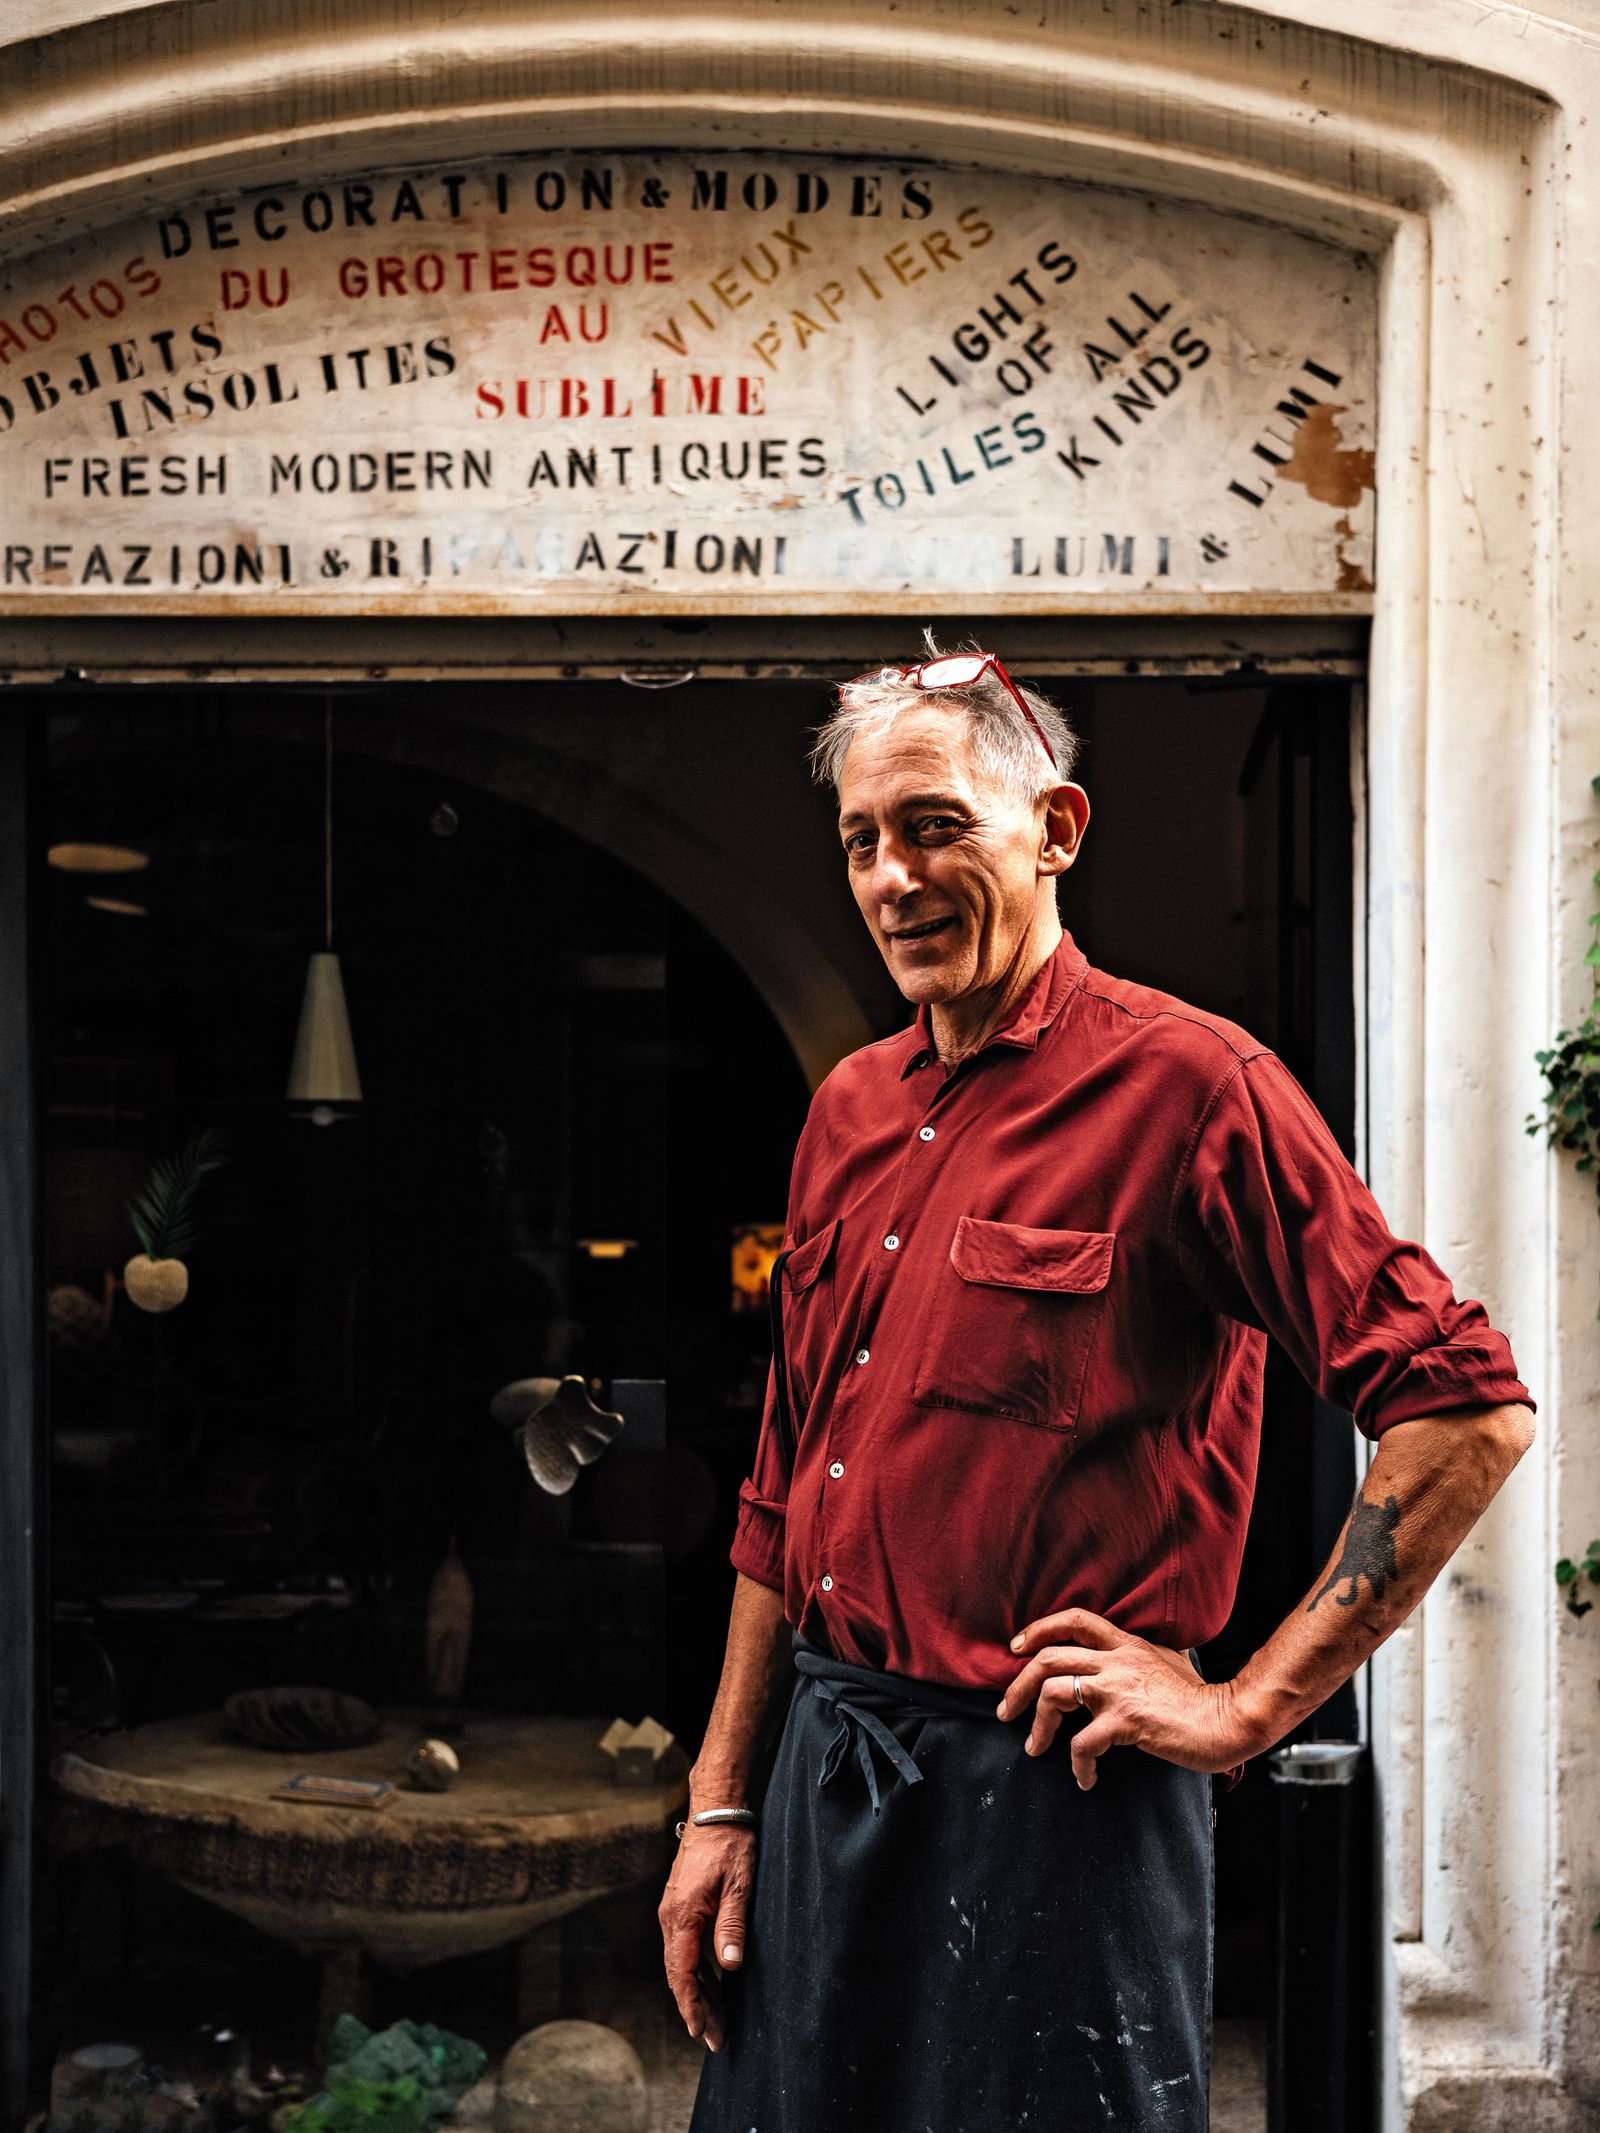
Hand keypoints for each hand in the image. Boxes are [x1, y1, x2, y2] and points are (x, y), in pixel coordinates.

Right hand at [658, 1821, 756, 2051]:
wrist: (716, 1812)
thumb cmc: (730, 1845)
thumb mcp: (738, 1884)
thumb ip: (731, 1925)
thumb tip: (730, 1966)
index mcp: (683, 1915)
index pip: (683, 1972)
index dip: (692, 2005)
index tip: (701, 2032)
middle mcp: (671, 1917)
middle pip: (679, 1973)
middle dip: (696, 2008)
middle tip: (716, 2039)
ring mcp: (673, 1912)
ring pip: (681, 1963)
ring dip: (697, 1993)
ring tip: (715, 2022)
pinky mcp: (681, 1907)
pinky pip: (685, 1948)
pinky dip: (696, 1972)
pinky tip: (712, 1987)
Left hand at [996, 1607, 1254, 1789]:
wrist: (1228, 1719)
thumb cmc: (1201, 1698)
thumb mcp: (1169, 1661)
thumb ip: (1142, 1656)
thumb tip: (1128, 1656)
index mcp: (1126, 1644)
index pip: (1074, 1620)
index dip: (1038, 1629)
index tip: (1015, 1648)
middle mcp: (1118, 1660)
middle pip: (1049, 1658)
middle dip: (1018, 1685)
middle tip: (1006, 1711)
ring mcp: (1119, 1690)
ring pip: (1055, 1694)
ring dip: (1037, 1725)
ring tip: (1035, 1749)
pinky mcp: (1126, 1722)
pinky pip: (1083, 1744)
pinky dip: (1077, 1765)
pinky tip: (1085, 1778)